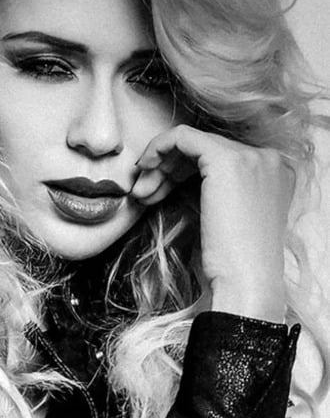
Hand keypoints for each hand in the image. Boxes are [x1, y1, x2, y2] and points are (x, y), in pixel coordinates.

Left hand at [131, 125, 294, 322]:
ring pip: (192, 144)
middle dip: (169, 170)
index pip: (220, 159)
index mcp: (275, 173)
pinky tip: (144, 167)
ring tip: (141, 194)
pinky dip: (159, 147)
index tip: (157, 193)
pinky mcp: (227, 160)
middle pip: (206, 151)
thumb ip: (214, 192)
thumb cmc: (233, 263)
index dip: (183, 172)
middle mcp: (268, 158)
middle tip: (144, 194)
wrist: (245, 281)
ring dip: (160, 167)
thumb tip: (174, 179)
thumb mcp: (227, 217)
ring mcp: (251, 156)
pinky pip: (183, 136)